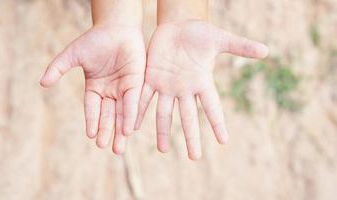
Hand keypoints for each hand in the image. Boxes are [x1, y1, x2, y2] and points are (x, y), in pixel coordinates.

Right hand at [40, 23, 145, 153]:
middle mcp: (110, 91)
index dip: (92, 121)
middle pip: (108, 115)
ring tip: (119, 147)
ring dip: (121, 130)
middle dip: (107, 131)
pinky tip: (130, 129)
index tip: (91, 135)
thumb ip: (58, 68)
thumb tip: (42, 83)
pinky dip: (131, 115)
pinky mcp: (137, 83)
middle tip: (105, 148)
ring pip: (121, 113)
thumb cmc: (95, 39)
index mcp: (95, 87)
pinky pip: (133, 101)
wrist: (117, 27)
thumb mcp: (73, 55)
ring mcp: (124, 88)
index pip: (92, 108)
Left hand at [135, 20, 268, 159]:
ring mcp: (167, 86)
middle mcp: (185, 89)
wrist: (177, 26)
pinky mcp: (151, 78)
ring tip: (163, 150)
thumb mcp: (220, 39)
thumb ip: (240, 46)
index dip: (218, 123)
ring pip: (164, 113)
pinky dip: (139, 111)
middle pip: (189, 117)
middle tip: (195, 157)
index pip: (212, 106)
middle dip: (191, 137)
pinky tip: (133, 126)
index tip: (224, 141)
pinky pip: (144, 97)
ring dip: (163, 131)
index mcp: (202, 81)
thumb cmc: (200, 32)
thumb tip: (266, 51)